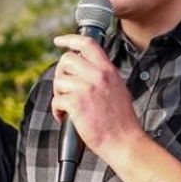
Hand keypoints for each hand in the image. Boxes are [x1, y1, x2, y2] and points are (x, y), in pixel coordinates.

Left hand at [51, 33, 144, 164]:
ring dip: (59, 95)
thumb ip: (102, 76)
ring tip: (68, 107)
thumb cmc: (120, 121)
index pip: (87, 44)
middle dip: (61, 74)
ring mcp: (87, 88)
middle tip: (64, 88)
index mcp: (108, 70)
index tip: (58, 41)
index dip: (69, 39)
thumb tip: (83, 69)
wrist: (124, 141)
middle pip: (66, 60)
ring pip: (59, 81)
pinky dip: (57, 110)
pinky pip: (56, 100)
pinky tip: (65, 117)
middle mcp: (98, 75)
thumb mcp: (117, 88)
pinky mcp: (77, 103)